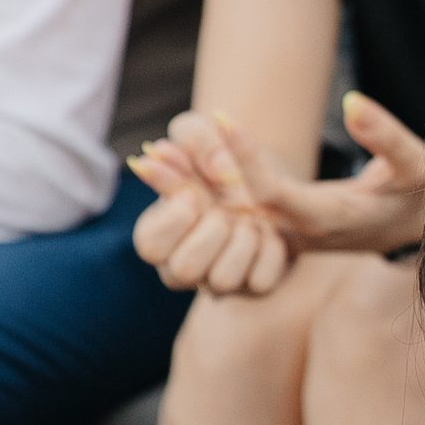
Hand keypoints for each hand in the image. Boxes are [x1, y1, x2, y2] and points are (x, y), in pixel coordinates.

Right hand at [130, 130, 291, 295]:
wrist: (276, 183)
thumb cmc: (224, 161)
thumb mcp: (207, 136)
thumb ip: (191, 140)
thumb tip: (160, 153)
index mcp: (159, 233)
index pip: (148, 246)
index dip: (174, 220)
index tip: (194, 196)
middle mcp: (183, 264)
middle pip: (182, 272)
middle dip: (211, 232)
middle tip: (226, 210)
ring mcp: (218, 281)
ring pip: (223, 282)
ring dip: (244, 239)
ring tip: (252, 219)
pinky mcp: (253, 288)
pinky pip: (261, 282)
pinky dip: (271, 249)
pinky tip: (270, 233)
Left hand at [138, 93, 424, 281]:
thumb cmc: (423, 194)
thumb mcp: (414, 163)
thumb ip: (385, 134)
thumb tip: (352, 101)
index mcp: (329, 219)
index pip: (275, 193)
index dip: (245, 160)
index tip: (221, 120)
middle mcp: (301, 233)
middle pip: (237, 212)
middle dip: (195, 185)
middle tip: (149, 156)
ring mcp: (290, 234)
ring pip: (231, 215)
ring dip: (190, 190)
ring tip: (148, 159)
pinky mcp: (284, 228)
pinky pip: (238, 212)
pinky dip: (207, 193)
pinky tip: (175, 171)